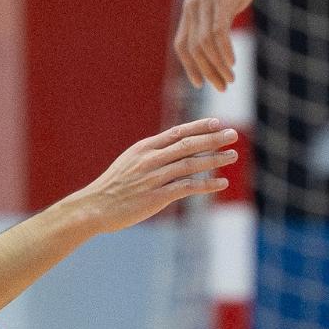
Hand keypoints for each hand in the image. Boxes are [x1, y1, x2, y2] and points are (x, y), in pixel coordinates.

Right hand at [73, 120, 237, 233]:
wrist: (95, 207)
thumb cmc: (113, 187)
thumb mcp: (129, 162)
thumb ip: (150, 155)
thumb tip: (170, 149)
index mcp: (144, 148)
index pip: (177, 132)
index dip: (198, 126)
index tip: (216, 122)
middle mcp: (151, 159)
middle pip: (188, 145)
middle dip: (212, 138)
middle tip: (233, 133)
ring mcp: (154, 178)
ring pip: (191, 164)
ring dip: (214, 159)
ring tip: (232, 155)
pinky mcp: (157, 197)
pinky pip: (187, 188)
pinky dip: (206, 184)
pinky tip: (221, 183)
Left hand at [175, 0, 270, 90]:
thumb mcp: (224, 2)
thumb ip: (217, 21)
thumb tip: (219, 47)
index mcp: (190, 7)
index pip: (182, 44)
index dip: (189, 66)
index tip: (200, 84)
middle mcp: (193, 4)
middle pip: (193, 48)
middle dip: (207, 72)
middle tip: (221, 87)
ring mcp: (205, 0)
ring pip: (205, 43)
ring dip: (218, 66)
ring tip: (229, 79)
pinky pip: (218, 31)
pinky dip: (224, 51)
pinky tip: (231, 63)